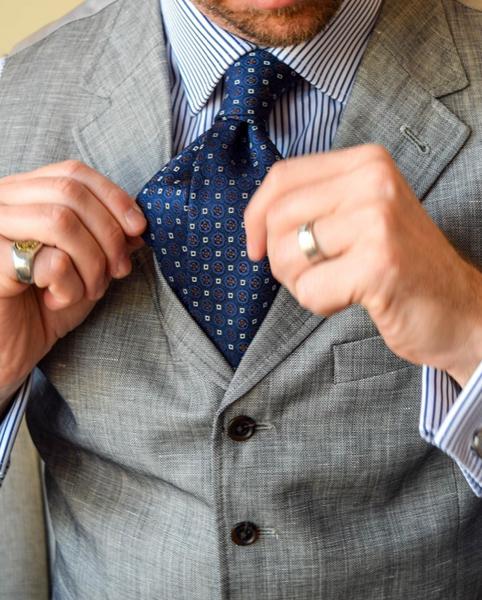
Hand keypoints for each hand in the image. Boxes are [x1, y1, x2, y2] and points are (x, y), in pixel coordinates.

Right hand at [0, 160, 146, 403]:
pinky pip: (48, 261)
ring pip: (60, 221)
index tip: (139, 229)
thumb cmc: (43, 305)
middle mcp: (0, 203)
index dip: (114, 197)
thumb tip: (139, 224)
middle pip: (71, 193)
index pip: (72, 172)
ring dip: (92, 262)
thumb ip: (107, 239)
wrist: (7, 351)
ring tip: (89, 290)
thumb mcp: (85, 266)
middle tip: (119, 270)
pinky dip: (70, 285)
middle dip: (109, 235)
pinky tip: (57, 300)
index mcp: (21, 194)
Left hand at [245, 145, 481, 386]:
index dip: (255, 215)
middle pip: (277, 216)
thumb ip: (316, 204)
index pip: (282, 176)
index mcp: (366, 162)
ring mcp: (377, 220)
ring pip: (286, 253)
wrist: (460, 308)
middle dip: (279, 257)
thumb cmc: (401, 265)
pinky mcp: (378, 264)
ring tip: (335, 284)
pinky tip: (350, 299)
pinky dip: (319, 303)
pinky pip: (309, 289)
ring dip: (299, 283)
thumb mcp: (362, 215)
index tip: (255, 247)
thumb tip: (255, 220)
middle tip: (309, 274)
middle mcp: (373, 181)